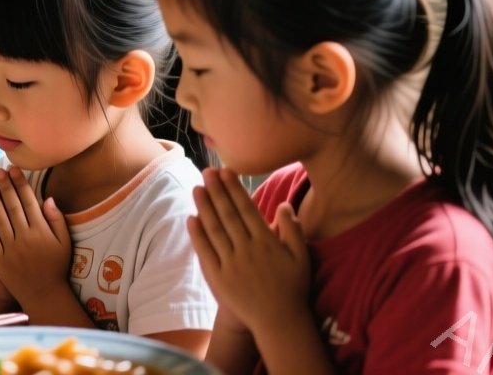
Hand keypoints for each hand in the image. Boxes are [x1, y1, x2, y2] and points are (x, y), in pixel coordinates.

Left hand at [0, 166, 72, 308]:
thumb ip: (57, 220)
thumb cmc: (56, 267)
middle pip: (13, 207)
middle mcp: (26, 238)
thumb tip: (48, 199)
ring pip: (0, 221)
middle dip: (4, 187)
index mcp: (42, 231)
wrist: (44, 295)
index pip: (29, 202)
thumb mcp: (65, 243)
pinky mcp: (1, 261)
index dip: (20, 184)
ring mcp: (12, 250)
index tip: (14, 170)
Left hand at [188, 168, 312, 337]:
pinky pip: (205, 252)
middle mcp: (247, 250)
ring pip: (214, 230)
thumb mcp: (301, 257)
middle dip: (216, 191)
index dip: (234, 189)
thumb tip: (284, 205)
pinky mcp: (218, 278)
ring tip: (197, 189)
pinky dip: (197, 235)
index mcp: (267, 242)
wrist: (279, 321)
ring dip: (204, 207)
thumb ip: (293, 230)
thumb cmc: (292, 288)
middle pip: (228, 215)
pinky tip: (191, 219)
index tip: (225, 172)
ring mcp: (231, 264)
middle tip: (207, 172)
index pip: (246, 209)